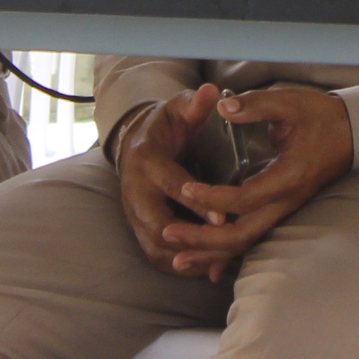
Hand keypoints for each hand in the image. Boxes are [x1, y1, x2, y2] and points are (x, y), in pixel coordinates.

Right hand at [113, 88, 218, 272]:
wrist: (134, 142)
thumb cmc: (165, 126)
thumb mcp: (178, 110)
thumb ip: (194, 104)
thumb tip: (211, 91)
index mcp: (146, 161)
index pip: (170, 185)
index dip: (196, 202)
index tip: (222, 217)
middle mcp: (135, 191)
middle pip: (157, 226)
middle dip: (191, 239)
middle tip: (225, 246)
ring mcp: (134, 213)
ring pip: (155, 247)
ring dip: (186, 257)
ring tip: (219, 261)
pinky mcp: (137, 228)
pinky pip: (154, 255)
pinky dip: (178, 264)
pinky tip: (206, 267)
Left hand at [151, 85, 355, 278]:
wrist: (353, 132)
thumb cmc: (321, 116)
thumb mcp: (290, 102)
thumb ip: (254, 105)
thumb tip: (221, 108)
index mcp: (288, 177)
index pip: (245, 198)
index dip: (212, 197)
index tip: (184, 187)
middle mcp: (286, 201)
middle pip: (241, 235)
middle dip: (203, 239)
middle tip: (168, 233)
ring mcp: (284, 210)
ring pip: (244, 244)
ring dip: (210, 253)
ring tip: (177, 260)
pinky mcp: (279, 211)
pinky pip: (250, 240)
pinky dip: (225, 254)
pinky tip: (204, 263)